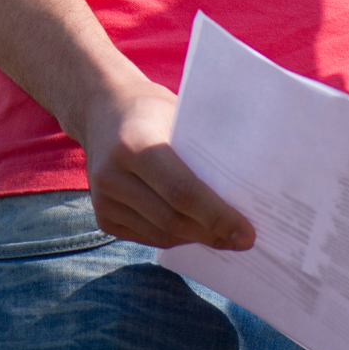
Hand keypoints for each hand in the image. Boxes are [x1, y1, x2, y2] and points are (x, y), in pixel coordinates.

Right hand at [82, 77, 255, 250]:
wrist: (102, 108)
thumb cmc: (151, 109)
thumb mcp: (177, 114)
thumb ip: (201, 151)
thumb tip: (245, 191)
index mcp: (135, 144)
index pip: (182, 191)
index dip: (216, 216)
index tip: (246, 234)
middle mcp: (112, 175)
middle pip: (171, 219)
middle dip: (212, 234)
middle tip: (243, 241)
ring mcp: (103, 199)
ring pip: (160, 235)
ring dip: (195, 238)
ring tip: (224, 236)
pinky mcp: (103, 216)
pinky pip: (146, 237)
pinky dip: (174, 237)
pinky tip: (194, 229)